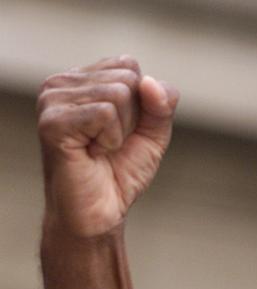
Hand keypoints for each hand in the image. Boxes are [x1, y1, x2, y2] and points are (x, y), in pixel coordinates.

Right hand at [37, 56, 179, 239]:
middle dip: (133, 119)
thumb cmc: (120, 171)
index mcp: (81, 79)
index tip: (123, 130)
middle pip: (127, 79)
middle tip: (109, 144)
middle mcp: (61, 84)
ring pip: (118, 94)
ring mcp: (52, 100)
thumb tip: (150, 82)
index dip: (141, 103)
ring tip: (99, 149)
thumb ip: (162, 103)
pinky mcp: (52, 121)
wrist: (100, 212)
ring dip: (121, 132)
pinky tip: (91, 153)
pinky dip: (110, 139)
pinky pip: (105, 113)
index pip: (129, 65)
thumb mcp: (153, 133)